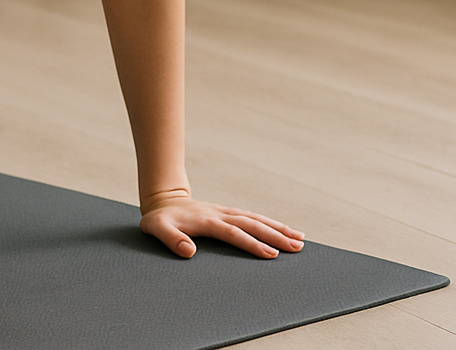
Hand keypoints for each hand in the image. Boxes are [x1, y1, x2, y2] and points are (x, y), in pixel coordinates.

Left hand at [140, 193, 304, 259]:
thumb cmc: (159, 219)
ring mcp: (226, 212)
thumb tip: (189, 252)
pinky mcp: (228, 214)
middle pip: (251, 224)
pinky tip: (284, 230)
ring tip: (300, 239)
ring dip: (277, 228)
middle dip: (275, 235)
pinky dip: (269, 223)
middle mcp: (220, 214)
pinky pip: (252, 218)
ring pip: (256, 219)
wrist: (163, 201)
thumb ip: (170, 239)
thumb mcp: (156, 228)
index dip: (251, 243)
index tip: (270, 254)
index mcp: (206, 220)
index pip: (233, 233)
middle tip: (296, 247)